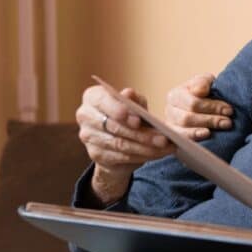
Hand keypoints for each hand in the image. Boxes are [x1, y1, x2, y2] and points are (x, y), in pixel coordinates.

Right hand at [77, 84, 175, 204]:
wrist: (116, 139)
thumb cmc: (128, 115)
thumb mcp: (134, 104)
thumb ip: (133, 99)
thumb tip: (128, 94)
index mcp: (93, 97)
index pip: (102, 102)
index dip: (119, 111)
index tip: (137, 120)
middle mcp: (86, 116)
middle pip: (114, 127)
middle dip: (141, 133)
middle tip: (163, 138)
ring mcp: (88, 137)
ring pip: (120, 144)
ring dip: (146, 147)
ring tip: (165, 146)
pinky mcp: (95, 154)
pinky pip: (122, 157)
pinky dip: (143, 155)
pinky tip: (158, 153)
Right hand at [165, 73, 234, 138]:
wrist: (205, 105)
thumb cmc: (205, 93)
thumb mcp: (206, 81)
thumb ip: (203, 82)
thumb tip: (199, 91)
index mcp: (175, 95)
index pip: (193, 103)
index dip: (212, 107)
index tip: (229, 110)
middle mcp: (169, 111)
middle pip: (187, 118)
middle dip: (210, 120)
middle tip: (228, 122)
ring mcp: (171, 126)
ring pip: (184, 131)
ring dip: (203, 131)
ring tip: (221, 128)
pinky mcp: (175, 139)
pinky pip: (182, 142)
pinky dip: (194, 139)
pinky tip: (206, 137)